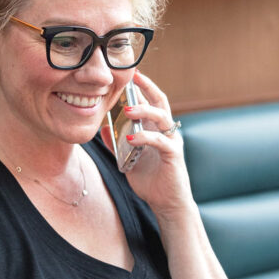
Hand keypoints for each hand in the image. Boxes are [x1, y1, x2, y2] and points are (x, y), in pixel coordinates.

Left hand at [103, 69, 193, 217]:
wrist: (167, 204)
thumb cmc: (151, 181)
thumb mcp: (128, 160)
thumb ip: (117, 144)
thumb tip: (104, 128)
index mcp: (156, 130)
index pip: (151, 102)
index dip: (142, 87)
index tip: (129, 74)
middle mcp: (166, 132)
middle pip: (160, 102)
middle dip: (147, 87)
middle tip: (133, 77)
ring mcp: (171, 142)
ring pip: (162, 118)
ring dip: (144, 111)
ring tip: (127, 109)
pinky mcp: (173, 156)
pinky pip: (160, 142)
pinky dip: (145, 137)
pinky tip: (130, 138)